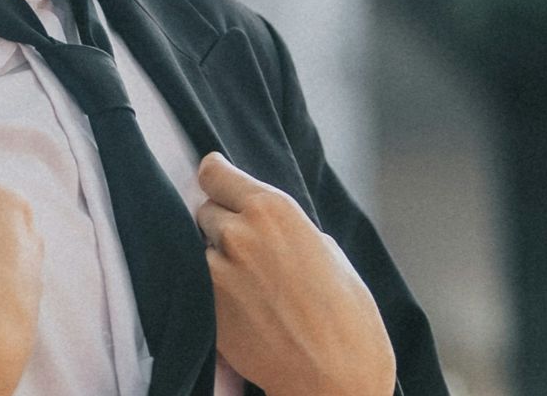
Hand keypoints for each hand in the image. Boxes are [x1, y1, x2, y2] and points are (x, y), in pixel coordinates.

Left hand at [196, 152, 395, 395]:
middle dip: (222, 224)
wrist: (336, 381)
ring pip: (198, 247)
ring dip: (216, 259)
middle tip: (249, 250)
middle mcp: (237, 232)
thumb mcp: (329, 253)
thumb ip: (288, 228)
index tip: (216, 182)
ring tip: (248, 284)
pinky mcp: (204, 307)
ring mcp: (215, 271)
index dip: (215, 179)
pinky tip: (242, 306)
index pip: (213, 172)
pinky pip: (198, 283)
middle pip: (205, 210)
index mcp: (273, 210)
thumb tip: (266, 222)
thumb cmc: (348, 320)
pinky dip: (212, 289)